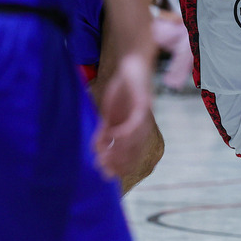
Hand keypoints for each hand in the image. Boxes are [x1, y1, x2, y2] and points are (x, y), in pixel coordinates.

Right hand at [92, 53, 153, 178]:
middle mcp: (142, 126)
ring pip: (134, 140)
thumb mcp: (110, 113)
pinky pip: (135, 122)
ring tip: (104, 159)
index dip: (120, 166)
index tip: (106, 175)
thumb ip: (105, 131)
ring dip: (119, 151)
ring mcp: (144, 116)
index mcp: (135, 130)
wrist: (132, 64)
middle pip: (133, 152)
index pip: (131, 154)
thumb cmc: (122, 89)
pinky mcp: (143, 104)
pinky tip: (112, 137)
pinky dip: (124, 131)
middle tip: (103, 171)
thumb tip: (96, 148)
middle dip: (118, 163)